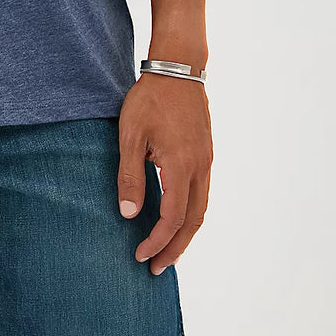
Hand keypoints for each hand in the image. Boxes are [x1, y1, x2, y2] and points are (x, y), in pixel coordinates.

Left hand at [116, 72, 212, 273]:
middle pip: (193, 222)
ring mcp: (206, 161)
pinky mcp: (206, 153)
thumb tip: (129, 214)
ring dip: (184, 234)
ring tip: (166, 250)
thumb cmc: (150, 98)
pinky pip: (202, 193)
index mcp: (181, 165)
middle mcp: (200, 168)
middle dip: (175, 248)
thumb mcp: (131, 134)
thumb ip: (130, 175)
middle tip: (156, 268)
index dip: (157, 241)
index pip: (173, 218)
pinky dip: (190, 213)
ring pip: (201, 209)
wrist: (178, 68)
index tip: (140, 255)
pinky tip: (175, 217)